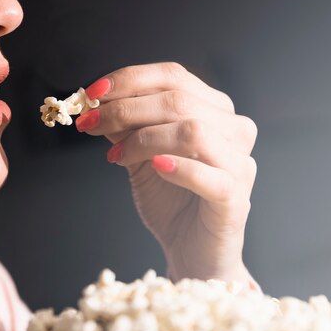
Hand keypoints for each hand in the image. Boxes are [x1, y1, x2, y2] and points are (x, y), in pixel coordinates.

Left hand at [77, 63, 258, 287]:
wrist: (193, 253)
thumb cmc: (172, 202)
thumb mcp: (141, 156)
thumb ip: (126, 128)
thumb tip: (95, 102)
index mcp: (215, 111)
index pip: (174, 77)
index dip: (129, 80)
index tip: (91, 95)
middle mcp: (234, 130)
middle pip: (179, 101)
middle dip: (126, 109)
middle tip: (91, 124)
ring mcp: (239, 163)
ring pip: (193, 131)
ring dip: (144, 138)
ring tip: (116, 155)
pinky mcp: (236, 197)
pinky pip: (209, 175)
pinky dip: (178, 167)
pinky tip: (155, 168)